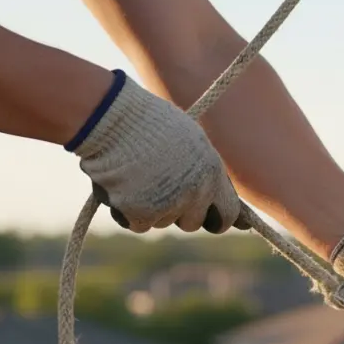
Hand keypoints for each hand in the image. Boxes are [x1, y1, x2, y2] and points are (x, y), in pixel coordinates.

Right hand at [69, 72, 240, 233]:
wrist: (111, 118)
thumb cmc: (148, 123)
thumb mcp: (190, 141)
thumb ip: (206, 172)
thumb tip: (231, 208)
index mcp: (212, 172)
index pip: (227, 213)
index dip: (216, 219)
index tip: (209, 219)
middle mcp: (195, 192)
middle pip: (192, 223)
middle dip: (178, 212)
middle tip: (158, 187)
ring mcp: (169, 205)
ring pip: (162, 222)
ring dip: (150, 208)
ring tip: (135, 176)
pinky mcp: (141, 214)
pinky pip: (138, 225)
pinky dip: (128, 212)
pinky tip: (120, 186)